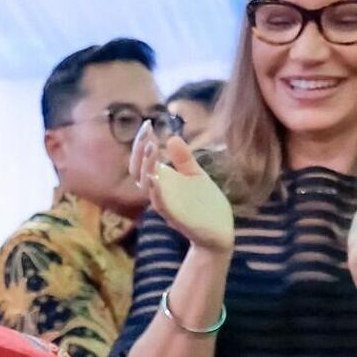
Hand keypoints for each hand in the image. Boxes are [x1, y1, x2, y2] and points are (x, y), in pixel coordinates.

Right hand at [132, 123, 233, 253]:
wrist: (220, 232)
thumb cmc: (206, 206)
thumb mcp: (196, 176)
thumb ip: (184, 159)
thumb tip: (171, 138)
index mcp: (163, 182)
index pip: (142, 162)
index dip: (141, 144)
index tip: (148, 124)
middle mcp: (160, 194)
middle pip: (137, 173)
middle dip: (139, 153)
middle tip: (146, 134)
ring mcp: (166, 206)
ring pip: (146, 188)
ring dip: (147, 167)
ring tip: (151, 148)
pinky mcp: (176, 217)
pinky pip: (160, 205)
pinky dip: (156, 191)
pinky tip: (156, 177)